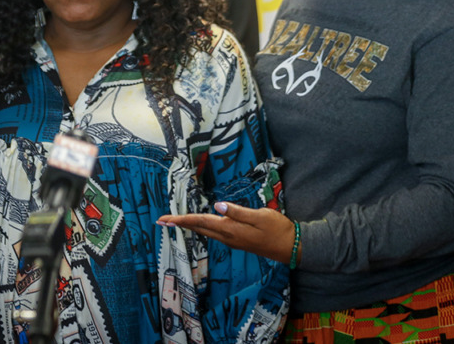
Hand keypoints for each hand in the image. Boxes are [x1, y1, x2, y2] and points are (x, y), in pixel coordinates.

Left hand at [158, 202, 298, 264]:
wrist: (291, 247)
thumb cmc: (277, 229)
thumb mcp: (259, 216)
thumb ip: (237, 211)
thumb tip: (216, 206)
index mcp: (230, 229)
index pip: (200, 222)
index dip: (181, 220)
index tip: (164, 220)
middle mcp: (227, 237)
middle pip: (199, 229)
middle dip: (180, 224)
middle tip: (162, 220)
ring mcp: (232, 241)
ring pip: (205, 232)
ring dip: (190, 226)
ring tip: (176, 220)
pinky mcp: (238, 241)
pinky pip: (214, 233)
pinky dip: (202, 227)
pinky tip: (200, 224)